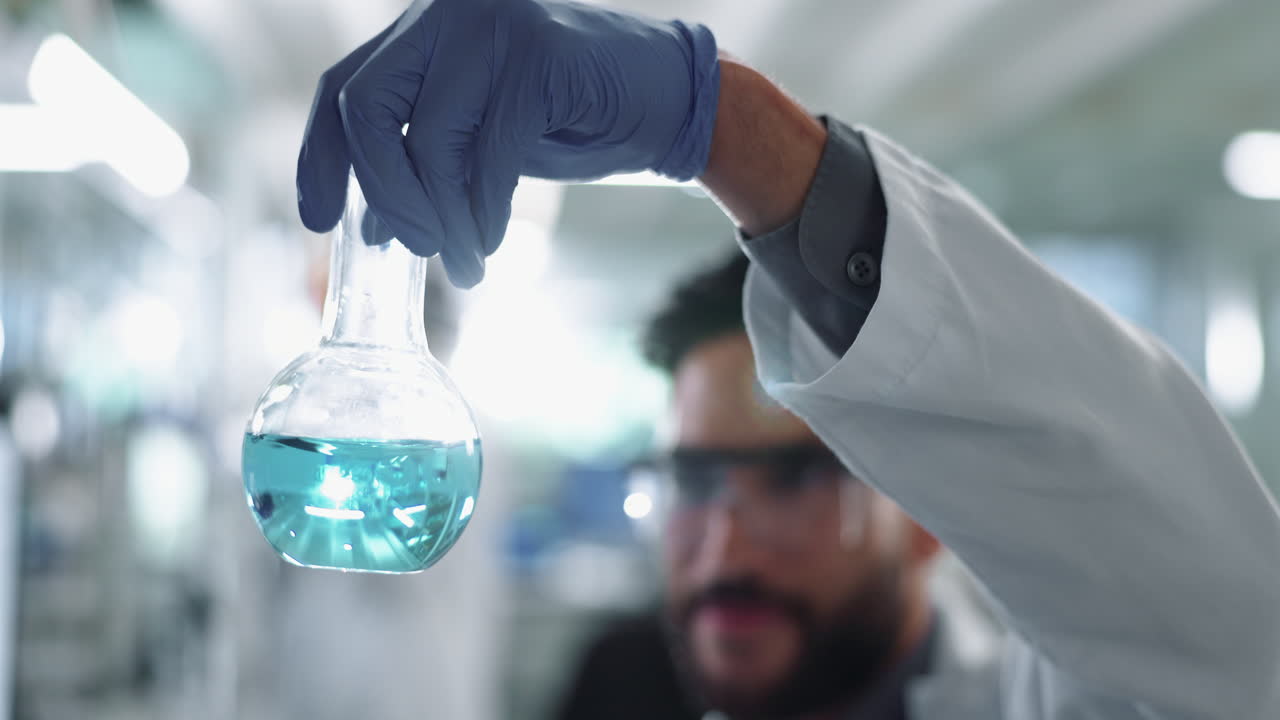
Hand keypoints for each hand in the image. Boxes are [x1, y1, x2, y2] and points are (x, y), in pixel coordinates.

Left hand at [296, 0, 719, 287]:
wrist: (668, 102)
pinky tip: (489, 244)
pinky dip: (483, 213)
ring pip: (428, 140)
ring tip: (466, 263)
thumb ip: (425, 166)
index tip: (317, 220)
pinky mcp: (537, 58)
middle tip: (413, 248)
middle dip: (383, 192)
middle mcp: (447, 16)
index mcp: (426, 32)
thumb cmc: (573, 120)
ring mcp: (492, 27)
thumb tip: (373, 225)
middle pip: (366, 107)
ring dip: (443, 220)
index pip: (343, 89)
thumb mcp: (481, 145)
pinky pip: (487, 156)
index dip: (319, 159)